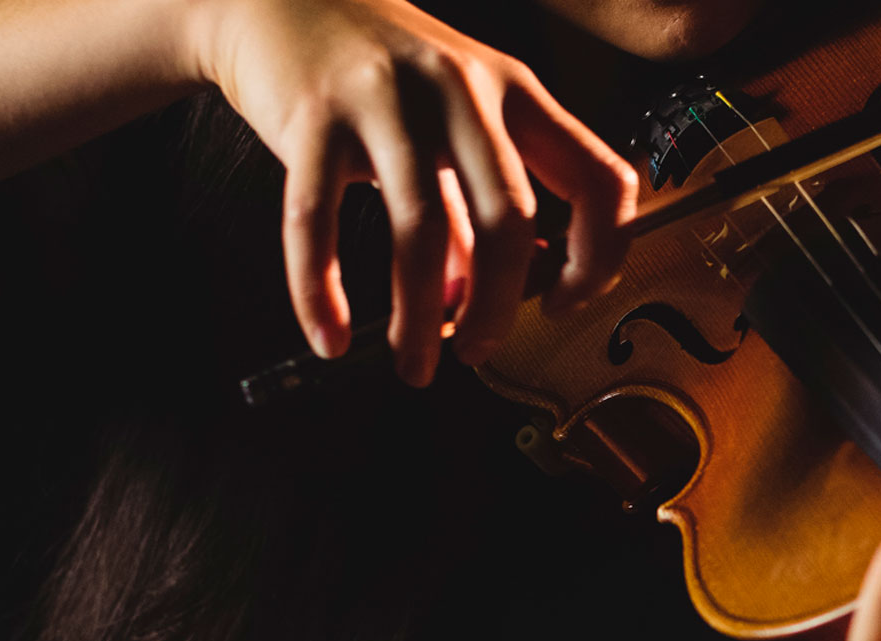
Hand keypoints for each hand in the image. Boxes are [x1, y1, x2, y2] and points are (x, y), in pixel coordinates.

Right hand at [189, 0, 638, 383]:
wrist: (279, 0)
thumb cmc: (382, 75)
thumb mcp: (452, 127)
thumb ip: (473, 212)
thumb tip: (486, 300)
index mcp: (517, 93)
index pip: (602, 180)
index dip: (599, 256)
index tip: (566, 302)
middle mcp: (462, 90)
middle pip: (509, 218)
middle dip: (501, 307)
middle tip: (479, 354)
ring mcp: (386, 98)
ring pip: (418, 228)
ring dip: (419, 317)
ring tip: (415, 364)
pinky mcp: (311, 116)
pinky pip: (317, 220)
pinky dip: (320, 291)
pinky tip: (330, 336)